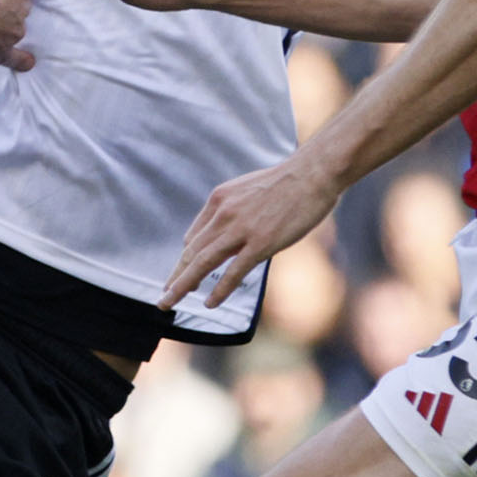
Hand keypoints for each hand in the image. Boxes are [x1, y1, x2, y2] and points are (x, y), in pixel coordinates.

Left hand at [0, 0, 35, 128]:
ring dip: (15, 5)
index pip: (17, 60)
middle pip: (19, 30)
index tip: (29, 61)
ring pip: (24, 8)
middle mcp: (14, 34)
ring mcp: (18, 12)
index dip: (23, 61)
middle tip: (0, 20)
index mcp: (1, 53)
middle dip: (12, 26)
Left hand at [165, 152, 340, 311]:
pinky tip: (209, 303)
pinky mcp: (261, 243)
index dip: (185, 260)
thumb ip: (231, 209)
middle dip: (176, 277)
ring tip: (169, 303)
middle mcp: (224, 214)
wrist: (312, 174)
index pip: (194, 237)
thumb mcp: (247, 189)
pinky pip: (234, 272)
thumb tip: (220, 232)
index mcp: (219, 200)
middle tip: (164, 297)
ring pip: (203, 263)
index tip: (180, 274)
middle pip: (192, 252)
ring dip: (183, 285)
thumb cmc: (286, 183)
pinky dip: (219, 290)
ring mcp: (241, 229)